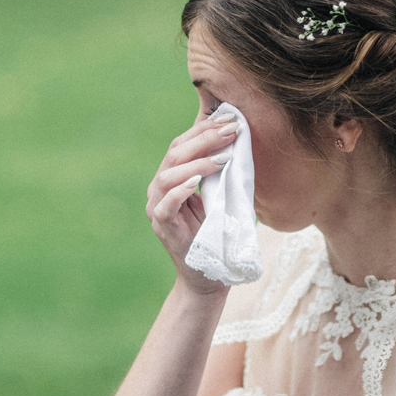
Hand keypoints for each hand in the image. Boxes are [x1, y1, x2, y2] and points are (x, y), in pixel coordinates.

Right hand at [146, 113, 238, 293]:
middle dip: (204, 138)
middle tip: (231, 129)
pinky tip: (197, 181)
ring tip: (223, 156)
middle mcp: (159, 190)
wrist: (209, 277)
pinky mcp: (163, 229)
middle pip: (175, 154)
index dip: (204, 129)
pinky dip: (180, 190)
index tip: (230, 118)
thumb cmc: (217, 235)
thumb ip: (220, 172)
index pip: (182, 145)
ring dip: (198, 162)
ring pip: (168, 176)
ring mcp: (158, 209)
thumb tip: (237, 140)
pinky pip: (166, 205)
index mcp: (172, 179)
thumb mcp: (220, 197)